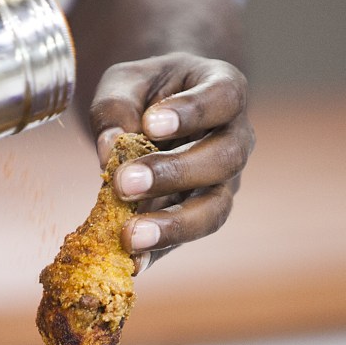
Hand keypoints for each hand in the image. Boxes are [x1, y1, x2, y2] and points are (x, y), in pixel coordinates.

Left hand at [90, 52, 254, 272]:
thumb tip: (110, 150)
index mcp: (224, 89)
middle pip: (224, 159)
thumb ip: (116, 110)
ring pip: (215, 208)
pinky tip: (131, 260)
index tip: (150, 123)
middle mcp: (236, 138)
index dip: (192, 112)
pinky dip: (158, 251)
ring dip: (172, 224)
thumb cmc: (143, 93)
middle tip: (124, 183)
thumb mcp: (123, 84)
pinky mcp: (198, 215)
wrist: (151, 113)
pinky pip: (186, 238)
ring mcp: (224, 182)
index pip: (224, 97)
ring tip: (130, 234)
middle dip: (174, 173)